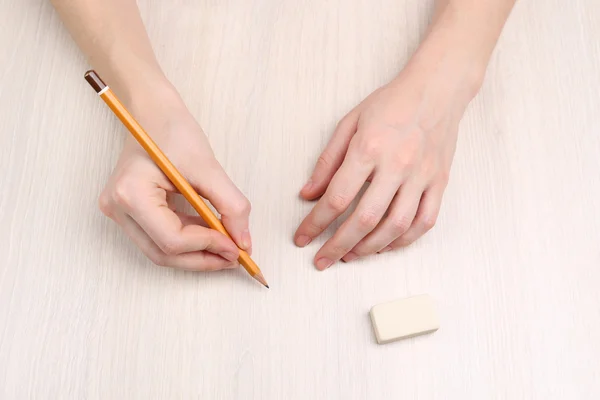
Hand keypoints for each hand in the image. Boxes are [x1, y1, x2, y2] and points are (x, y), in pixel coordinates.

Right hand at [99, 89, 251, 270]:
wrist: (153, 112)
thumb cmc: (174, 130)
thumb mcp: (208, 167)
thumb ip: (230, 206)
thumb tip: (243, 242)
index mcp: (130, 193)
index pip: (172, 239)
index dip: (208, 247)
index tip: (236, 247)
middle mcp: (117, 208)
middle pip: (163, 253)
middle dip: (202, 258)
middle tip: (234, 256)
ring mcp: (118, 212)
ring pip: (160, 251)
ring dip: (196, 253)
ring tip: (226, 247)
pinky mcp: (128, 212)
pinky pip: (159, 238)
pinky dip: (187, 241)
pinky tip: (209, 234)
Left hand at [294, 60, 478, 269]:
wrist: (437, 89)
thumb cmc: (391, 103)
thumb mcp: (350, 123)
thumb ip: (327, 161)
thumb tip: (308, 194)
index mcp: (369, 148)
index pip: (337, 196)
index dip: (315, 223)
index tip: (302, 238)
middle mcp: (397, 165)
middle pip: (364, 219)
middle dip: (338, 245)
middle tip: (322, 261)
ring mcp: (422, 176)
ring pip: (396, 227)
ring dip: (370, 248)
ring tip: (350, 255)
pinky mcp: (440, 183)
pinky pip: (424, 222)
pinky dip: (403, 241)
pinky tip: (385, 245)